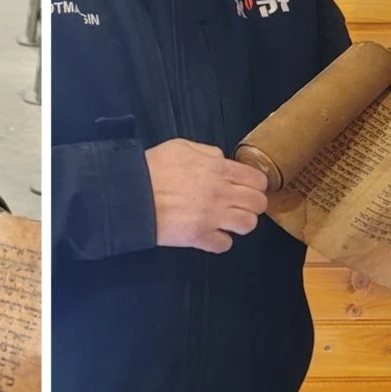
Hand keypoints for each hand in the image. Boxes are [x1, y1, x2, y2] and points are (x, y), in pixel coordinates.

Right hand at [145, 138, 268, 253]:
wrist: (131, 194)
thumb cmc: (152, 168)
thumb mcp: (180, 147)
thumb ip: (207, 152)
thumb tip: (222, 159)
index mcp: (219, 170)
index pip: (257, 180)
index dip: (255, 184)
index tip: (247, 187)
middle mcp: (221, 194)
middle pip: (259, 204)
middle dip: (251, 203)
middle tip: (238, 204)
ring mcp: (212, 217)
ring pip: (248, 225)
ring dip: (240, 223)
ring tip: (227, 220)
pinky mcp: (200, 237)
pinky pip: (225, 245)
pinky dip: (220, 241)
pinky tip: (211, 234)